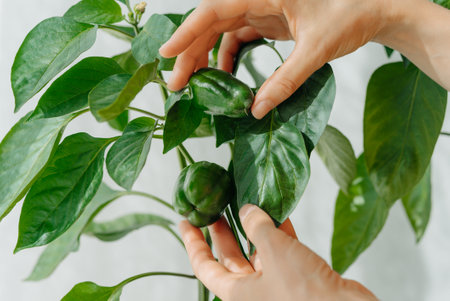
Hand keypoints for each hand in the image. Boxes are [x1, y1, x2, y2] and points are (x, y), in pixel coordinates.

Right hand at [159, 0, 449, 118]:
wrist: (374, 10)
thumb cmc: (352, 16)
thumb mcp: (317, 49)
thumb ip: (286, 79)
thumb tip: (256, 110)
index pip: (215, 8)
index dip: (188, 31)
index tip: (166, 54)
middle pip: (211, 22)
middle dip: (190, 52)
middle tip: (177, 84)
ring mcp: (261, 9)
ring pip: (220, 30)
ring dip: (204, 55)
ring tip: (194, 84)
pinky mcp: (267, 21)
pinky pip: (237, 38)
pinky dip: (226, 57)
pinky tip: (223, 77)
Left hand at [179, 204, 376, 300]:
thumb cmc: (304, 292)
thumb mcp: (273, 251)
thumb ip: (257, 227)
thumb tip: (247, 210)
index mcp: (238, 292)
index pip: (204, 266)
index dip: (193, 242)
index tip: (185, 222)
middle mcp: (254, 289)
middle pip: (230, 256)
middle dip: (222, 230)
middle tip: (215, 206)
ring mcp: (275, 283)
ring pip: (258, 251)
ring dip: (254, 227)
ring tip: (246, 201)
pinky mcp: (297, 277)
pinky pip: (282, 250)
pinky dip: (280, 232)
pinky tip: (278, 211)